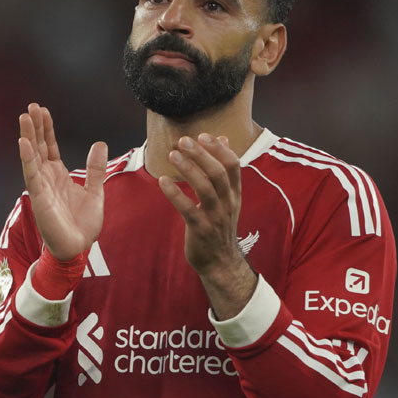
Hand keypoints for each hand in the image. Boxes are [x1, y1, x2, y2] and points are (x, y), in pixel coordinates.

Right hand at [19, 103, 106, 260]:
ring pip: (32, 156)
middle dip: (35, 127)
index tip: (43, 110)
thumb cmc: (83, 224)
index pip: (49, 146)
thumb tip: (99, 144)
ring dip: (28, 136)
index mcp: (58, 176)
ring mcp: (41, 187)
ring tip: (24, 117)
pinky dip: (27, 158)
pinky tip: (23, 142)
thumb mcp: (95, 191)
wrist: (79, 248)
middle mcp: (47, 179)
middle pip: (39, 147)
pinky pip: (32, 174)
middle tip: (31, 106)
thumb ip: (95, 169)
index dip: (47, 129)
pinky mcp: (39, 198)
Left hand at [159, 133, 256, 318]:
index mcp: (234, 194)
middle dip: (201, 154)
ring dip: (188, 169)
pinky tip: (162, 182)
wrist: (220, 262)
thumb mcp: (227, 199)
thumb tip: (224, 139)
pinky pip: (187, 208)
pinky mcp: (200, 229)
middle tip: (183, 140)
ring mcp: (215, 217)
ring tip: (172, 155)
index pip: (233, 165)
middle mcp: (227, 203)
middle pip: (218, 173)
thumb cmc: (219, 227)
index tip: (203, 136)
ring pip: (205, 188)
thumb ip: (224, 171)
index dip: (219, 148)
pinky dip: (175, 194)